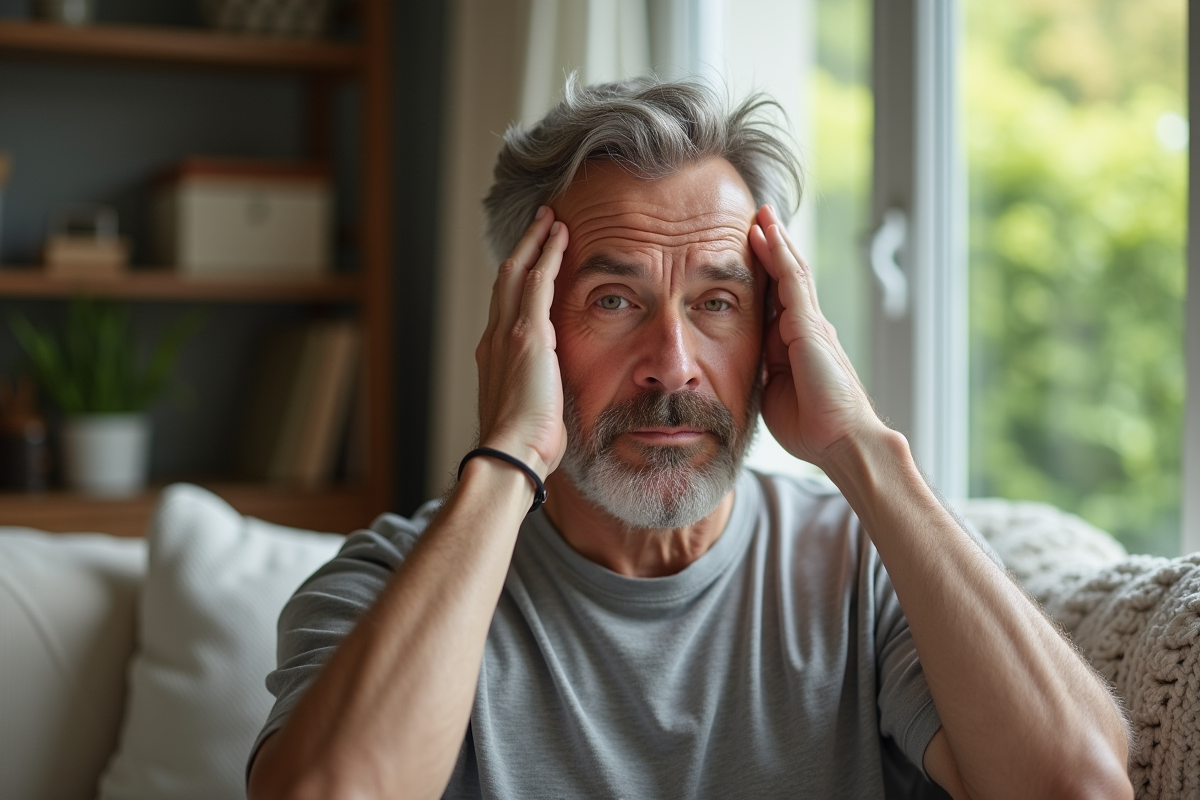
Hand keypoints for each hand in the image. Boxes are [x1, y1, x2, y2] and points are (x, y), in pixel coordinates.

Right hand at [475, 207, 568, 477]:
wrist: (512, 455)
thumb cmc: (525, 447)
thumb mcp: (530, 414)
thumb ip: (537, 396)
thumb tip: (550, 400)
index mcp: (494, 358)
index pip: (505, 307)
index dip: (518, 279)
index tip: (531, 262)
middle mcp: (494, 339)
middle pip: (506, 280)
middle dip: (523, 248)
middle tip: (539, 224)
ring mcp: (507, 334)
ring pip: (518, 272)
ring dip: (535, 242)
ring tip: (550, 220)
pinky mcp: (527, 336)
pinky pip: (538, 282)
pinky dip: (548, 254)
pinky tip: (560, 236)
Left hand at [749, 204, 881, 466]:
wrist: (841, 443)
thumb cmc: (811, 428)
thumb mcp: (774, 392)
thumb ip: (764, 370)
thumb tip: (740, 361)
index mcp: (795, 344)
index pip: (776, 299)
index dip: (764, 273)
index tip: (747, 251)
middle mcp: (807, 328)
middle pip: (787, 277)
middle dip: (772, 247)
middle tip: (756, 217)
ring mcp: (811, 324)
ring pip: (792, 271)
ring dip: (776, 240)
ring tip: (762, 213)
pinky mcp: (810, 327)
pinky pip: (793, 282)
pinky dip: (780, 255)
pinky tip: (768, 233)